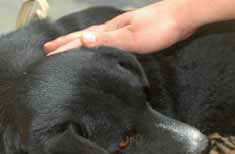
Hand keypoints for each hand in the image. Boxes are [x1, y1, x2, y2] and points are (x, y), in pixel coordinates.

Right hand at [44, 1, 195, 54]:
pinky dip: (98, 43)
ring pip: (95, 37)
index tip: (49, 52)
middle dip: (68, 43)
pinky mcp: (134, 33)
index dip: (65, 46)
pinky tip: (102, 46)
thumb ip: (108, 40)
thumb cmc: (158, 28)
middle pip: (85, 35)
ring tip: (71, 46)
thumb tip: (82, 40)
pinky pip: (108, 40)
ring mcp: (124, 29)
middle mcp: (113, 28)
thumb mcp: (131, 37)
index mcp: (110, 30)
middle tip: (50, 49)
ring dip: (81, 42)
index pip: (82, 38)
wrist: (181, 17)